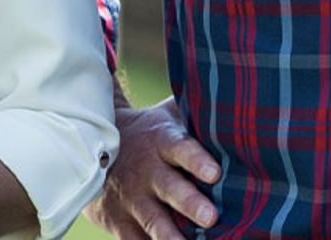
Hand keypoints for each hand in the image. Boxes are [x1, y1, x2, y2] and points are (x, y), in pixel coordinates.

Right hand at [85, 97, 221, 238]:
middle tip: (211, 216)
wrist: (93, 146)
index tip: (215, 173)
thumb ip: (196, 114)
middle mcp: (147, 171)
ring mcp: (132, 199)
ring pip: (153, 221)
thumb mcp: (168, 115)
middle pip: (170, 188)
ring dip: (171, 236)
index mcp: (162, 142)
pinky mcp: (120, 222)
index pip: (182, 149)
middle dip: (190, 203)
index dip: (197, 161)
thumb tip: (238, 104)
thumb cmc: (149, 132)